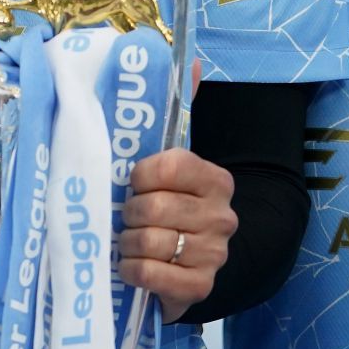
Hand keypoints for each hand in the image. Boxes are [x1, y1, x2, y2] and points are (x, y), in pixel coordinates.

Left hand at [118, 61, 235, 321]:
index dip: (140, 175)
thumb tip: (193, 60)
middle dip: (129, 213)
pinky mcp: (200, 288)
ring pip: (150, 241)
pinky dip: (133, 270)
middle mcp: (222, 215)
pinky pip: (152, 274)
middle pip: (154, 206)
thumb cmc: (168, 208)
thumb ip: (178, 111)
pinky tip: (133, 266)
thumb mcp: (170, 163)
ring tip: (127, 242)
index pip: (170, 166)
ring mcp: (215, 254)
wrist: (189, 267)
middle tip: (126, 217)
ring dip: (127, 243)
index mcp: (215, 179)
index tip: (133, 182)